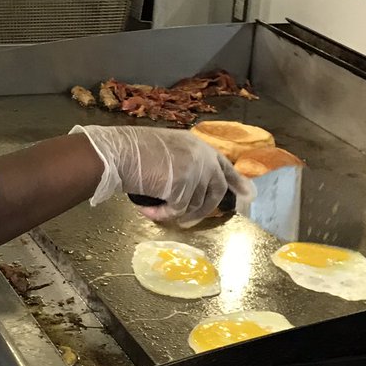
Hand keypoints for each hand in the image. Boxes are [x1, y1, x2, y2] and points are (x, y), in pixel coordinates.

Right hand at [71, 125, 254, 227]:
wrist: (118, 153)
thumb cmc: (132, 151)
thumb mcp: (166, 150)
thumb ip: (184, 163)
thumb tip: (192, 187)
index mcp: (198, 146)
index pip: (224, 166)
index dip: (236, 182)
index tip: (247, 194)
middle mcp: (203, 157)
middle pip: (216, 192)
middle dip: (203, 210)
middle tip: (186, 220)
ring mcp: (195, 170)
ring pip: (196, 205)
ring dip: (175, 213)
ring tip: (155, 210)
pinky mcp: (184, 186)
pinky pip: (178, 211)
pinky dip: (162, 215)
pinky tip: (147, 210)